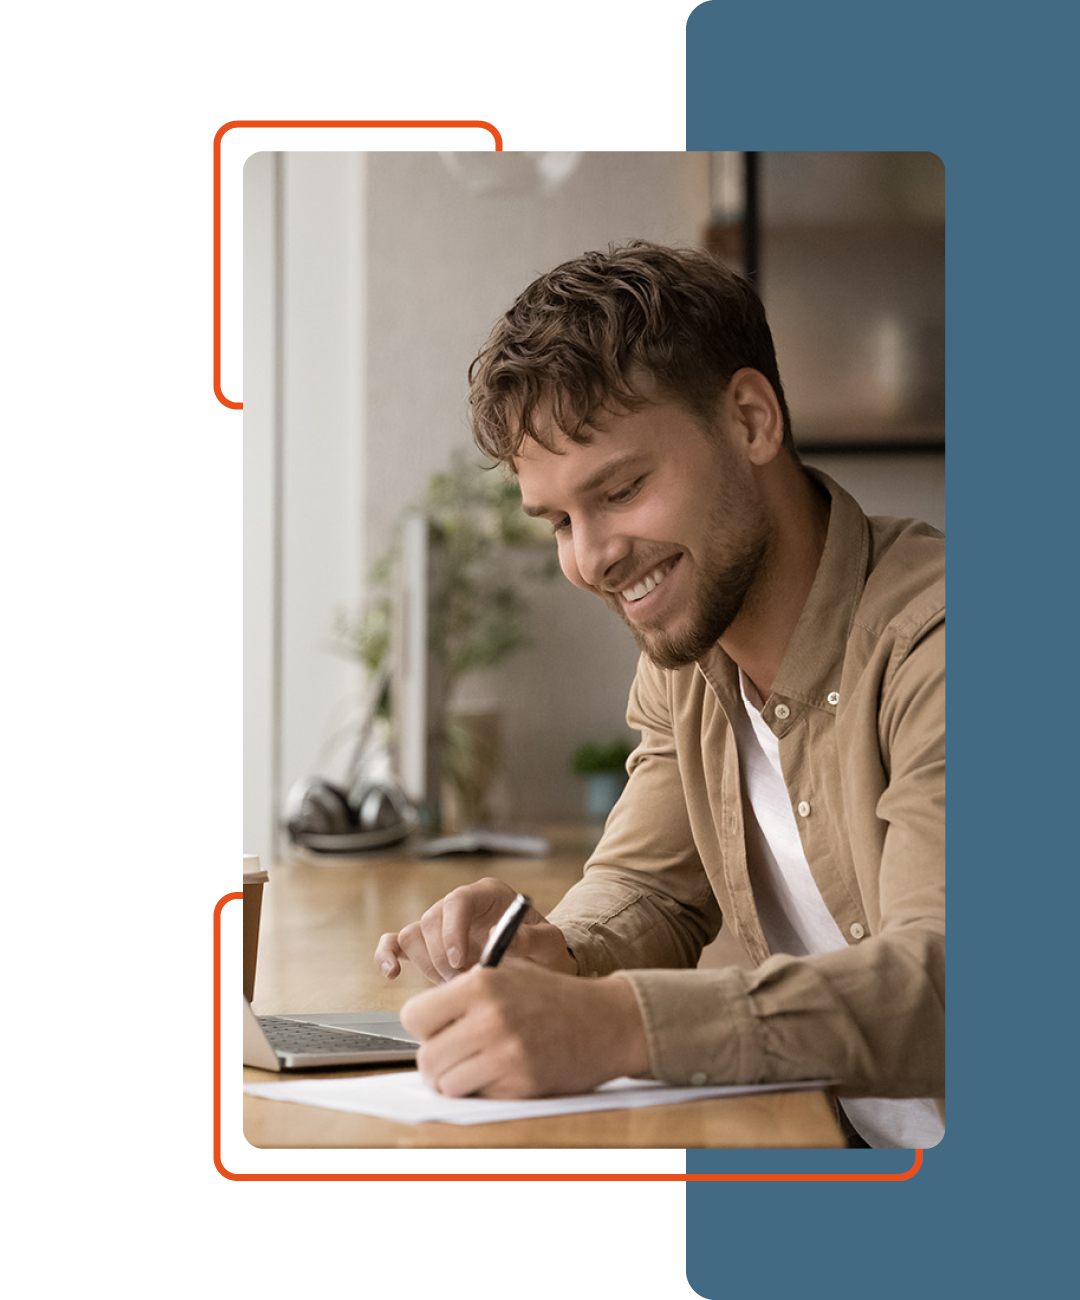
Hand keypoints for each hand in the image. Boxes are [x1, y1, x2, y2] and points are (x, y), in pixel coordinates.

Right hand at [374, 877, 576, 983]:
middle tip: (463, 981)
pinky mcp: (427, 944)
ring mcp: (440, 924)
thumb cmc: (543, 950)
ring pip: (414, 935)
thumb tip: (501, 938)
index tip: (461, 962)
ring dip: (428, 964)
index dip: (453, 931)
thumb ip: (532, 939)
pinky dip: (388, 954)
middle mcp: (459, 905)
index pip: (459, 901)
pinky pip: (396, 942)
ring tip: (454, 982)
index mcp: (488, 894)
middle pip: (432, 920)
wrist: (537, 965)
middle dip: (443, 957)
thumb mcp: (549, 944)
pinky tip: (392, 972)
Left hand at [399, 960, 649, 1097]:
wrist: (607, 1021)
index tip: (439, 1029)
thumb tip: (422, 1019)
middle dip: (438, 1060)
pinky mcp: (520, 1085)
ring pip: (446, 1084)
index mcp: (480, 985)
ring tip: (479, 1065)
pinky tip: (505, 1073)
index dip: (424, 1026)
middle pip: (425, 1058)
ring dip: (457, 1080)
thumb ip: (465, 990)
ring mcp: (505, 1055)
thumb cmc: (554, 997)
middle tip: (457, 1054)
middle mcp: (489, 1019)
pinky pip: (478, 1097)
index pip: (413, 1017)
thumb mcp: (508, 972)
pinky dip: (485, 1091)